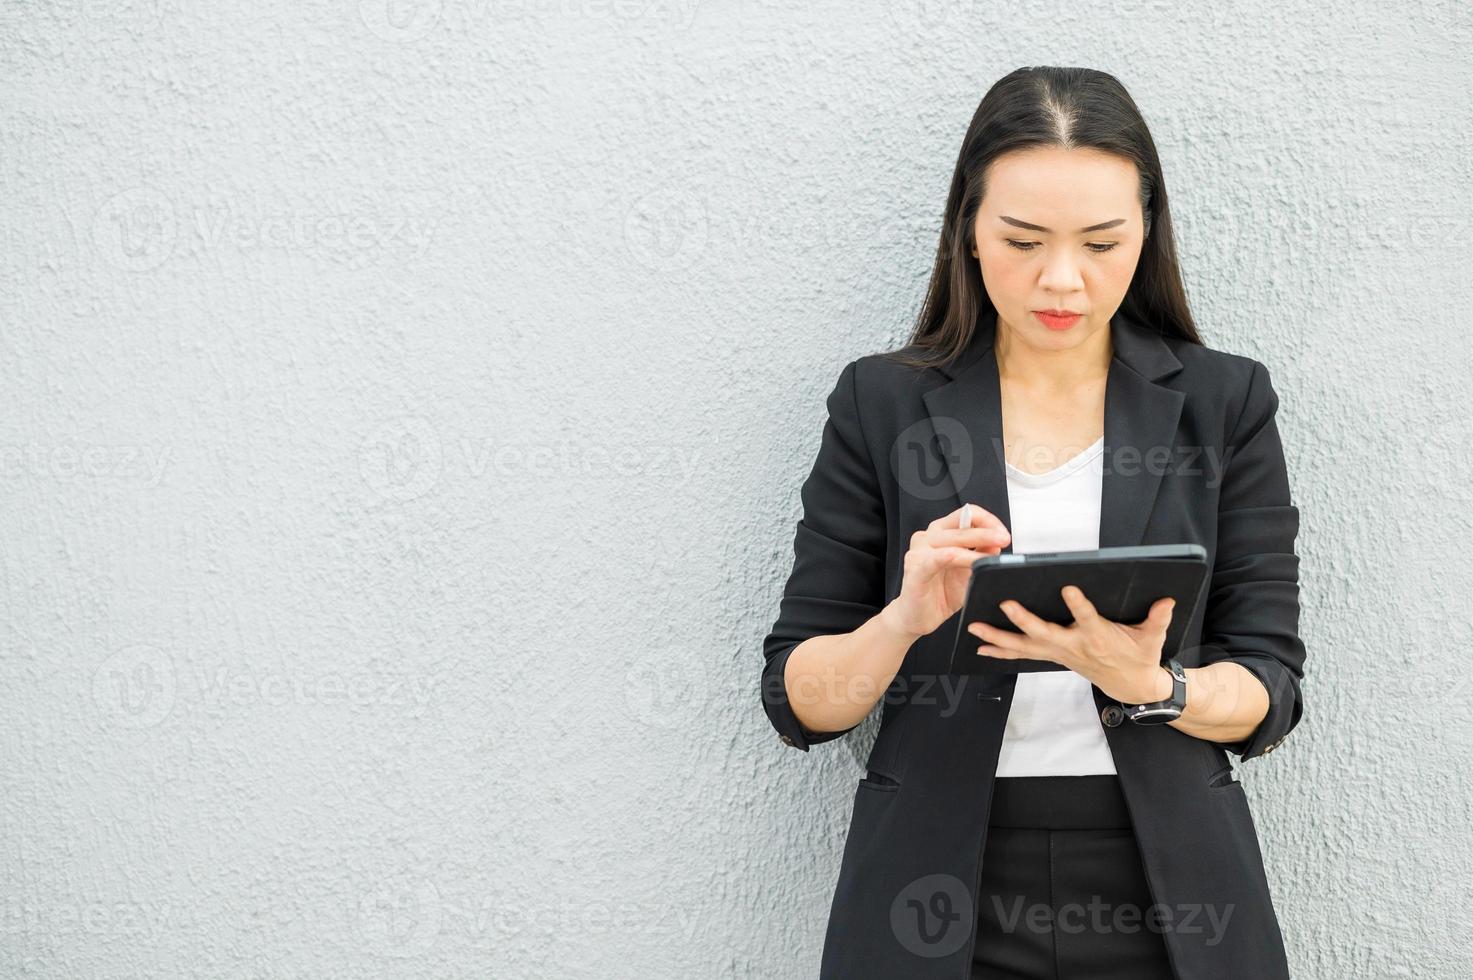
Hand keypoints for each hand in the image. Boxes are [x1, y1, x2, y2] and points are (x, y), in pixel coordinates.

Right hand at [880, 503, 1010, 639]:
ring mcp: (919, 552)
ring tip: (991, 555)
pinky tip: (966, 559)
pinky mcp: (915, 569)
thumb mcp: (968, 572)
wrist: (917, 617)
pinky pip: (935, 559)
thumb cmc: (940, 593)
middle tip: (1004, 539)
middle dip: (987, 532)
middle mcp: (928, 537)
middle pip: (961, 525)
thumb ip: (981, 555)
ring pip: (952, 541)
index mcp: (940, 533)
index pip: (966, 515)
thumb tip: (997, 543)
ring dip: (975, 545)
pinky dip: (952, 557)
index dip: (987, 520)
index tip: (1002, 533)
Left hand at [966, 585, 1175, 704]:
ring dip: (998, 637)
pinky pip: (1021, 655)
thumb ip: (1158, 618)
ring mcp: (1059, 653)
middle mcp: (1074, 646)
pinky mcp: (1052, 656)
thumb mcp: (1153, 638)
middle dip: (1024, 619)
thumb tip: (1167, 599)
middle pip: (1044, 633)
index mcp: (1099, 637)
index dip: (1079, 605)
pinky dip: (1001, 652)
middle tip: (1006, 604)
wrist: (1131, 686)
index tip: (1068, 588)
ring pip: (1024, 646)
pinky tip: (980, 648)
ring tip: (974, 628)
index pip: (1088, 618)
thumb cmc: (1140, 657)